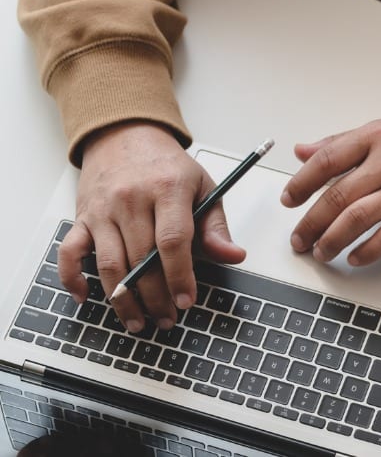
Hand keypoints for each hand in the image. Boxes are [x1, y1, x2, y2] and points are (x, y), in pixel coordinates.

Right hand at [58, 122, 244, 331]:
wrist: (125, 134)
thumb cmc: (167, 166)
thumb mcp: (203, 186)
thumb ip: (216, 226)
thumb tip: (234, 256)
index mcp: (168, 189)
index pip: (173, 240)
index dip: (180, 276)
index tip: (187, 300)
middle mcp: (132, 199)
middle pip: (141, 258)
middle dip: (155, 297)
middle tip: (168, 319)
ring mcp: (103, 209)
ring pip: (109, 263)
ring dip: (122, 299)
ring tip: (138, 322)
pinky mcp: (82, 217)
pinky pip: (69, 252)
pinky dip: (73, 278)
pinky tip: (86, 298)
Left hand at [280, 118, 380, 265]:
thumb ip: (340, 142)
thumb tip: (302, 151)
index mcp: (374, 139)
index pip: (326, 161)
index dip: (301, 183)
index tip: (288, 200)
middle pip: (337, 196)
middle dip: (311, 222)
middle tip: (298, 239)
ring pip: (357, 219)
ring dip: (332, 240)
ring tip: (319, 252)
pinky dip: (367, 251)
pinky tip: (353, 257)